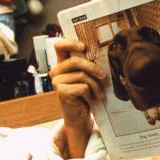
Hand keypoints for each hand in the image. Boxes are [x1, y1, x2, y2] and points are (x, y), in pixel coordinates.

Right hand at [49, 39, 107, 157]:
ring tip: (100, 93)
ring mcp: (56, 82)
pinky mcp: (61, 92)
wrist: (80, 116)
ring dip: (95, 85)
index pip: (60, 46)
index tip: (83, 47)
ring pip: (82, 76)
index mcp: (62, 64)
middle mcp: (56, 71)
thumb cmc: (85, 94)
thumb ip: (87, 64)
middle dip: (93, 68)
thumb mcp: (87, 77)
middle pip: (76, 61)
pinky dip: (91, 94)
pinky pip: (82, 87)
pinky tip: (91, 100)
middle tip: (103, 76)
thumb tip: (100, 53)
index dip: (71, 43)